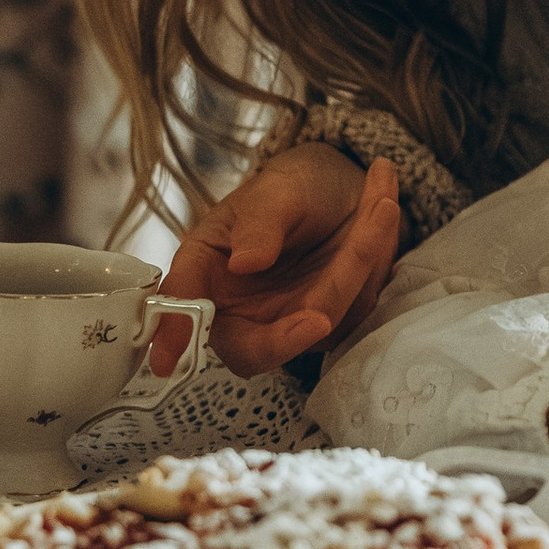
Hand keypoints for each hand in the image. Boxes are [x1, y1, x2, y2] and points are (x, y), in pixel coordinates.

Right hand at [167, 147, 400, 377]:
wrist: (340, 188)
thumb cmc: (293, 188)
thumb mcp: (276, 191)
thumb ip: (261, 223)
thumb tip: (243, 264)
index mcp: (206, 270)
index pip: (183, 308)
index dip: (173, 336)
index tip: (168, 360)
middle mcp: (240, 308)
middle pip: (253, 348)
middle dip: (291, 334)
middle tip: (320, 312)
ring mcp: (286, 322)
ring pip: (320, 318)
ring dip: (357, 257)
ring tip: (377, 199)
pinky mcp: (329, 322)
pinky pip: (358, 302)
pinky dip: (375, 254)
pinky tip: (380, 204)